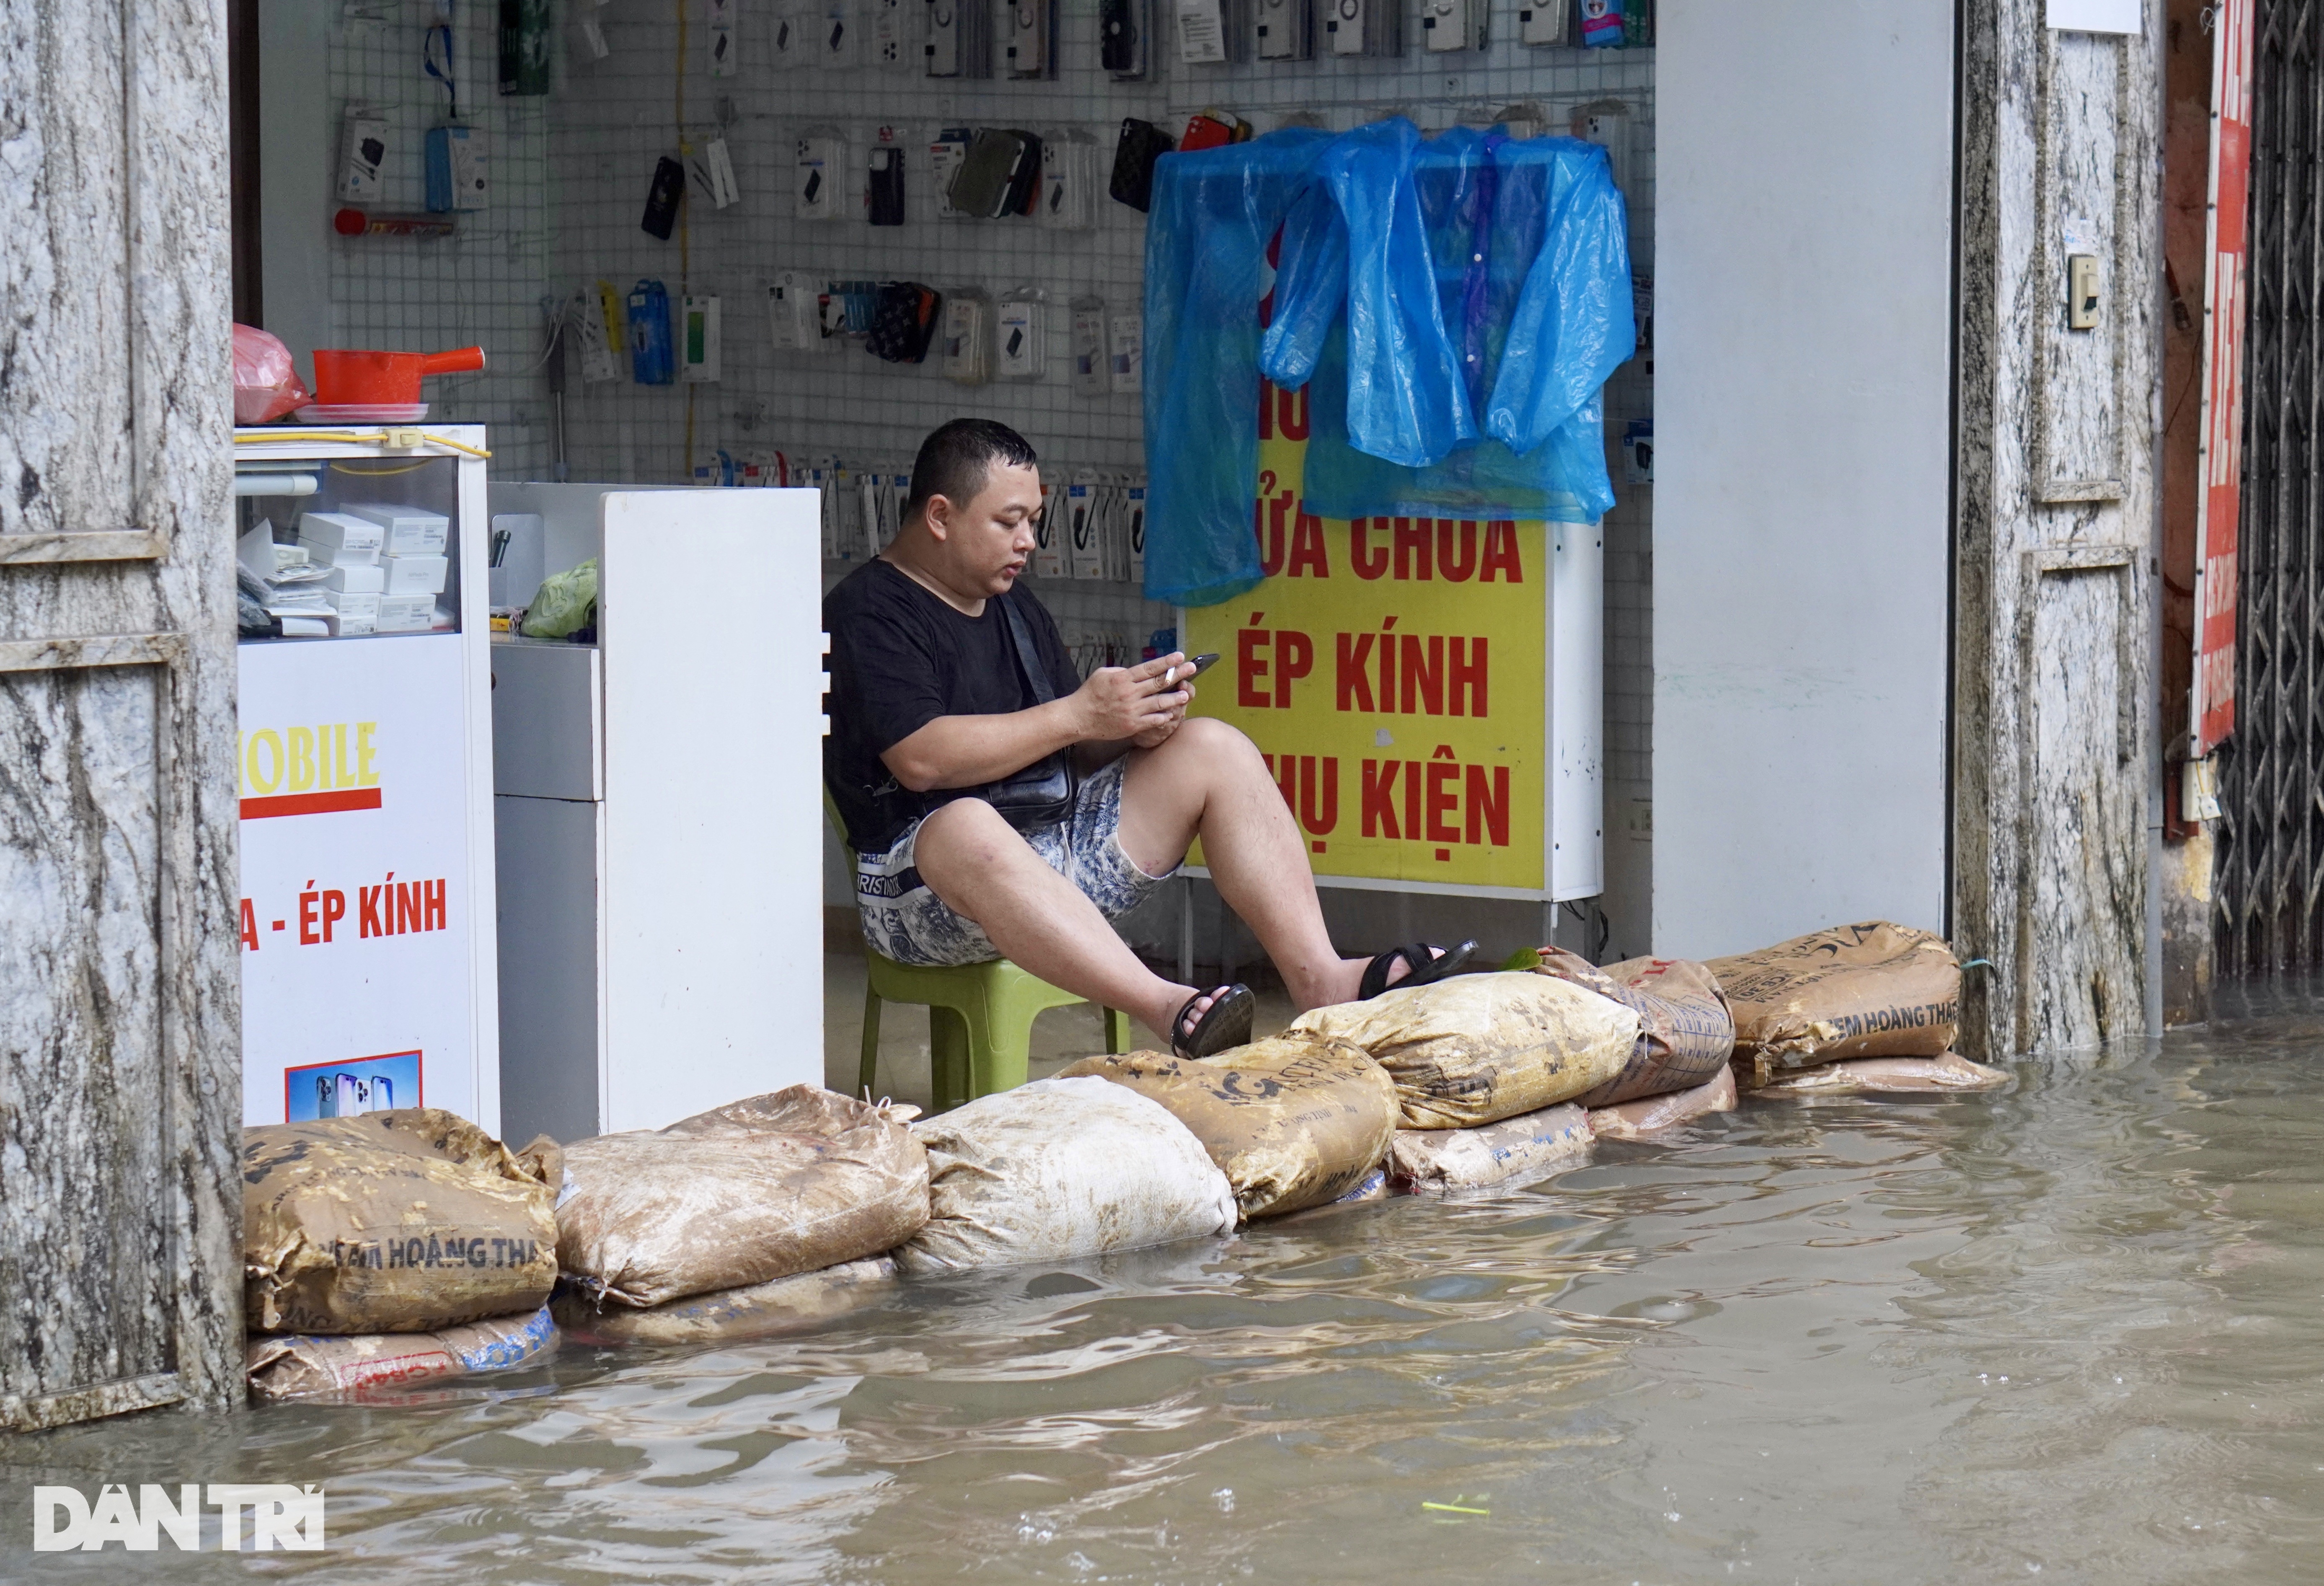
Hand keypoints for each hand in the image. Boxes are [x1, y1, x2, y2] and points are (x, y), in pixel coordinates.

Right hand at [1074, 652, 1190, 741]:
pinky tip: (1173, 713)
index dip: (1166, 662)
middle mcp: (1130, 693)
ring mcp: (1132, 710)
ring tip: (1187, 694)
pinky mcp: (1132, 725)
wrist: (1079, 717)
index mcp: (1123, 678)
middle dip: (1178, 675)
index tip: (1180, 656)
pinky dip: (1164, 716)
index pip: (1150, 668)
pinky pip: (1153, 720)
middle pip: (1159, 683)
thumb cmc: (1089, 694)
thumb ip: (1121, 671)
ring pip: (1160, 703)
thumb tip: (1137, 671)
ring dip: (1175, 698)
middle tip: (1191, 669)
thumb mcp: (1103, 674)